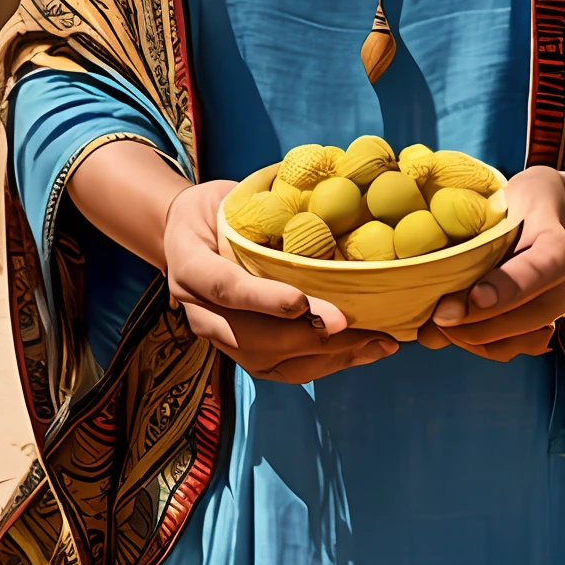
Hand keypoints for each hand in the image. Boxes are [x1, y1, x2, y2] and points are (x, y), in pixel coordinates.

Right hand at [163, 181, 397, 383]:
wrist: (189, 234)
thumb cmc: (218, 208)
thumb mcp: (230, 197)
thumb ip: (264, 208)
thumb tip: (327, 195)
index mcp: (190, 266)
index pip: (227, 288)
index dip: (264, 299)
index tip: (303, 302)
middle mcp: (199, 311)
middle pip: (253, 338)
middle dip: (308, 336)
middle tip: (353, 325)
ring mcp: (219, 337)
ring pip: (269, 362)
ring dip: (325, 357)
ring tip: (375, 343)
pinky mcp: (240, 352)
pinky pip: (281, 369)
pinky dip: (324, 363)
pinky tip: (361, 350)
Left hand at [426, 163, 564, 361]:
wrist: (558, 213)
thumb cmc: (520, 205)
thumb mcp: (502, 202)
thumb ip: (477, 237)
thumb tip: (436, 282)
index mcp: (554, 245)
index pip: (538, 270)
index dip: (507, 288)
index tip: (476, 297)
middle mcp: (560, 284)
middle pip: (528, 316)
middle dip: (476, 323)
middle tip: (435, 318)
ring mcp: (552, 308)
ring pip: (518, 339)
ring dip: (473, 339)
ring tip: (436, 327)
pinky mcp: (539, 325)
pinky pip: (510, 348)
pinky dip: (477, 345)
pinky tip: (453, 331)